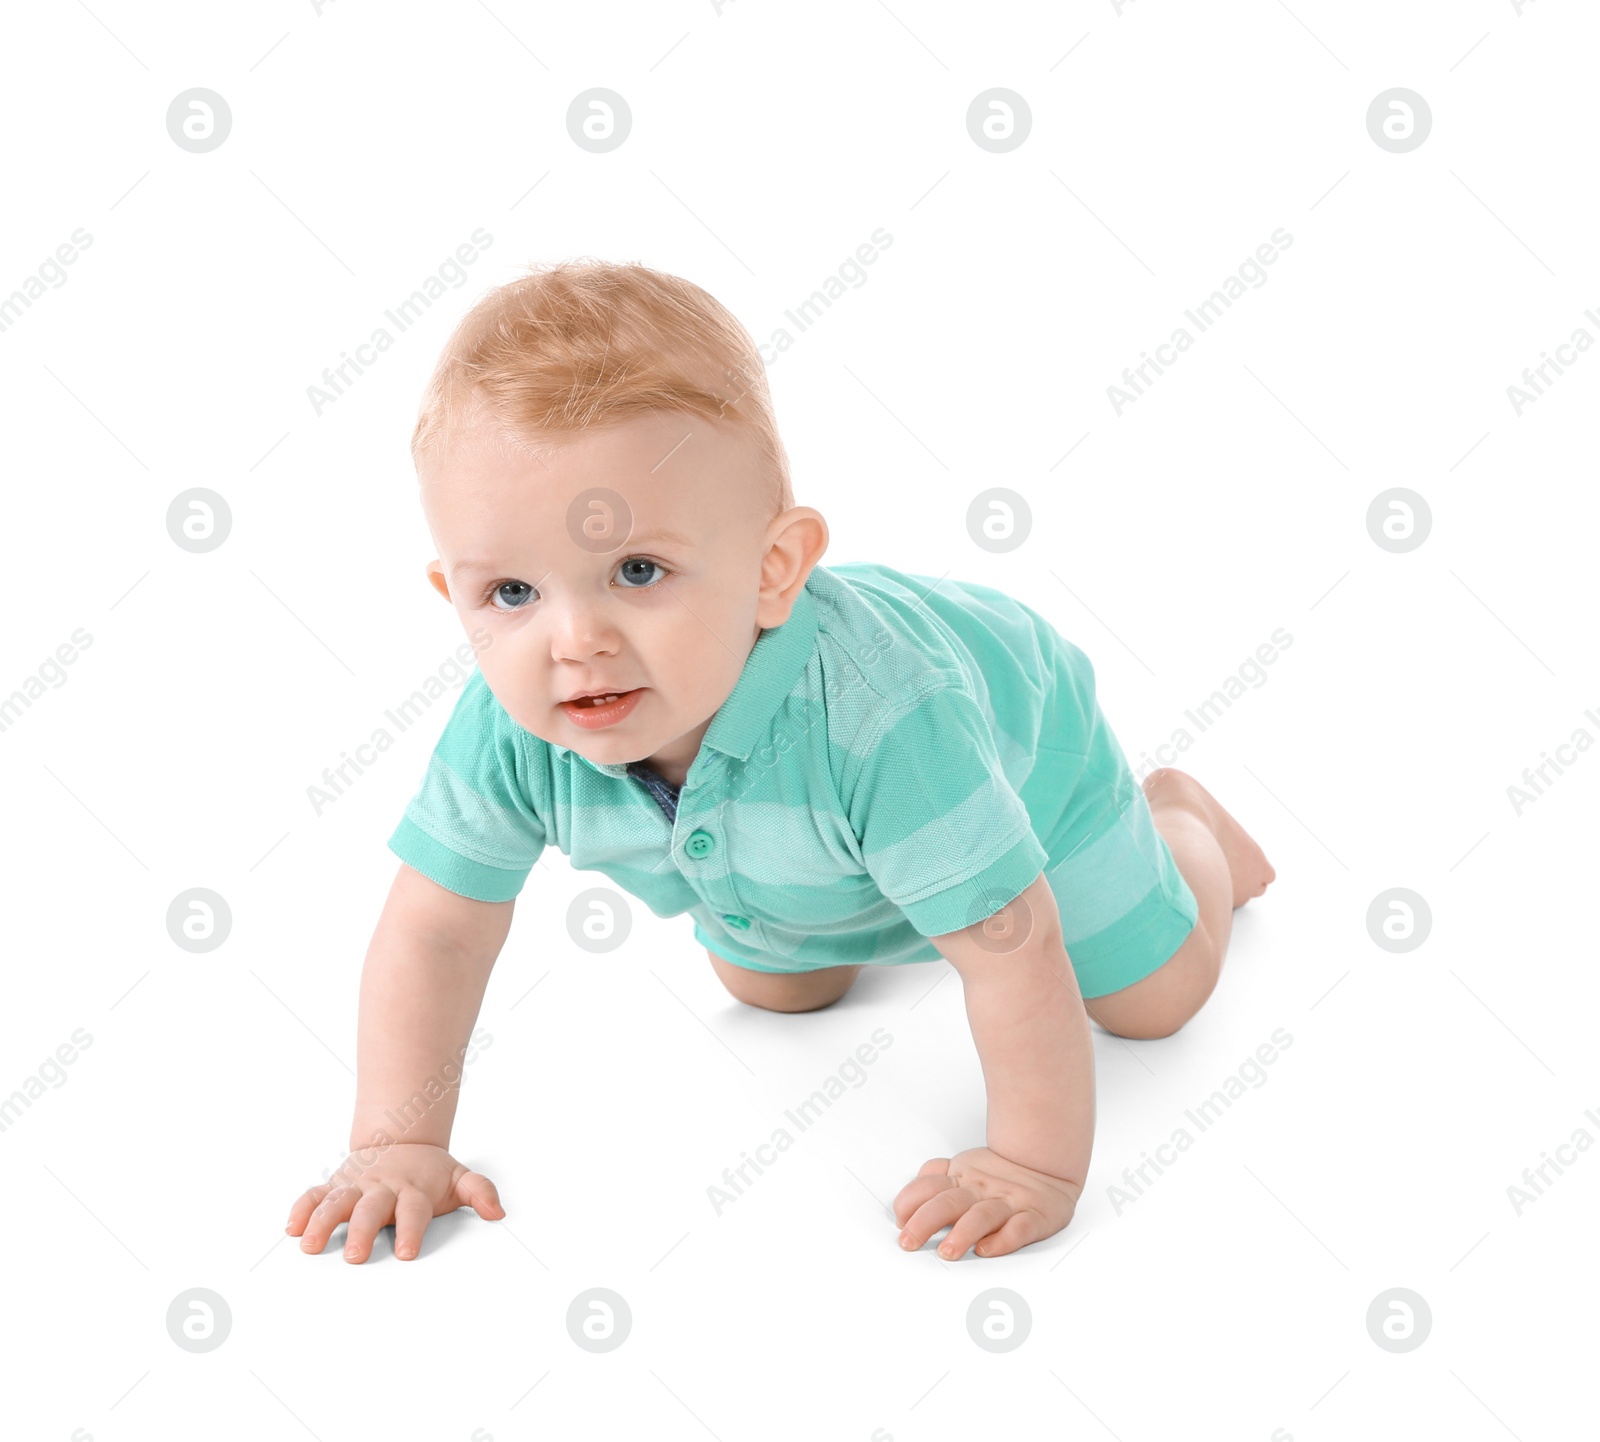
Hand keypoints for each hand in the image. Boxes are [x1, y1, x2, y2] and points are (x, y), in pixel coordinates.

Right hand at [286, 1142, 504, 1262]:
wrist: (402, 1137)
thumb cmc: (430, 1171)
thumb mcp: (459, 1176)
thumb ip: (479, 1192)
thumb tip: (497, 1212)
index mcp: (413, 1190)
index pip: (414, 1211)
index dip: (411, 1231)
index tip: (407, 1253)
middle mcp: (382, 1188)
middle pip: (372, 1209)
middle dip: (363, 1232)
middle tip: (355, 1257)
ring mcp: (357, 1186)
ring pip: (337, 1202)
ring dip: (322, 1222)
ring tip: (309, 1245)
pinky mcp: (336, 1185)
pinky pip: (315, 1195)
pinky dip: (302, 1208)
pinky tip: (292, 1227)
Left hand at [893, 1146, 1081, 1259]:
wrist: (1046, 1163)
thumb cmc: (998, 1174)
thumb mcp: (962, 1168)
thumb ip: (934, 1179)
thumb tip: (904, 1206)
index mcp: (961, 1178)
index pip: (928, 1187)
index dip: (910, 1203)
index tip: (899, 1223)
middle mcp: (980, 1190)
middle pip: (948, 1202)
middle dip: (924, 1222)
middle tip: (909, 1242)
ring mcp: (1007, 1202)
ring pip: (982, 1216)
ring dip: (962, 1233)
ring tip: (948, 1252)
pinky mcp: (1033, 1216)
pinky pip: (1019, 1229)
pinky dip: (1002, 1240)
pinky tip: (986, 1250)